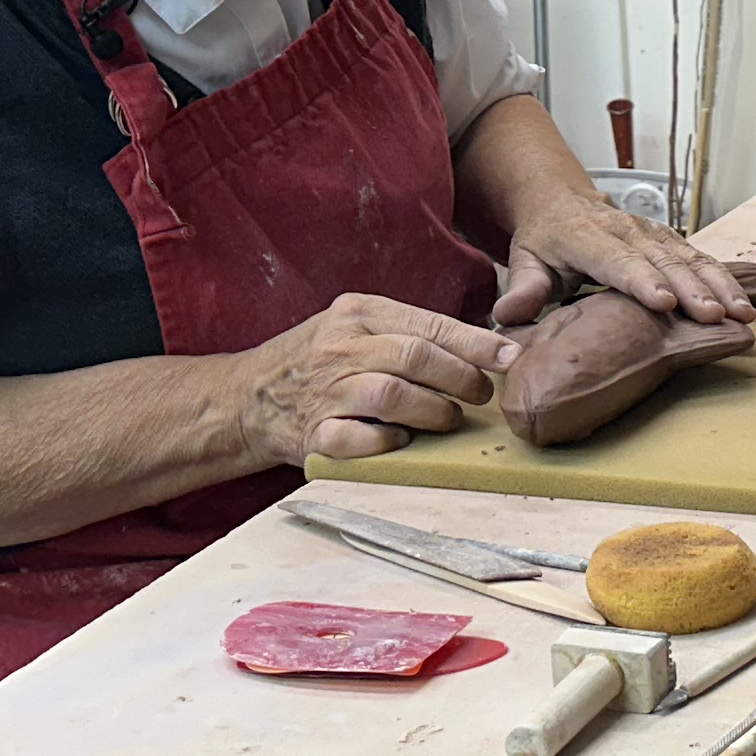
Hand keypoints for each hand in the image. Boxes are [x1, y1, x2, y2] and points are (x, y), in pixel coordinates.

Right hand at [226, 292, 513, 463]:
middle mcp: (340, 346)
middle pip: (416, 357)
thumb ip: (408, 331)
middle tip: (480, 396)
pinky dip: (386, 442)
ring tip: (448, 420)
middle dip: (461, 379)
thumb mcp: (356, 327)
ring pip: (392, 394)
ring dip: (432, 411)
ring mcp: (323, 390)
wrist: (244, 397)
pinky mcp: (310, 433)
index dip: (476, 344)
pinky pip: (357, 438)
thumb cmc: (316, 362)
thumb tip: (483, 347)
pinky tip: (401, 442)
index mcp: (358, 313)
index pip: (429, 324)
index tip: (511, 357)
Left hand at [491, 193, 755, 330]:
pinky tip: (744, 302)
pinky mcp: (668, 239)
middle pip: (662, 260)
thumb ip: (522, 287)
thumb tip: (509, 316)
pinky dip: (723, 278)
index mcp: (586, 236)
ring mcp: (651, 232)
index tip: (664, 301)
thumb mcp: (524, 259)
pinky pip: (699, 257)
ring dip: (717, 284)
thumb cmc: (543, 240)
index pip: (616, 259)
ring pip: (689, 256)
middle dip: (691, 287)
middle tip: (714, 315)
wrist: (562, 200)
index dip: (641, 280)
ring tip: (741, 313)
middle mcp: (625, 230)